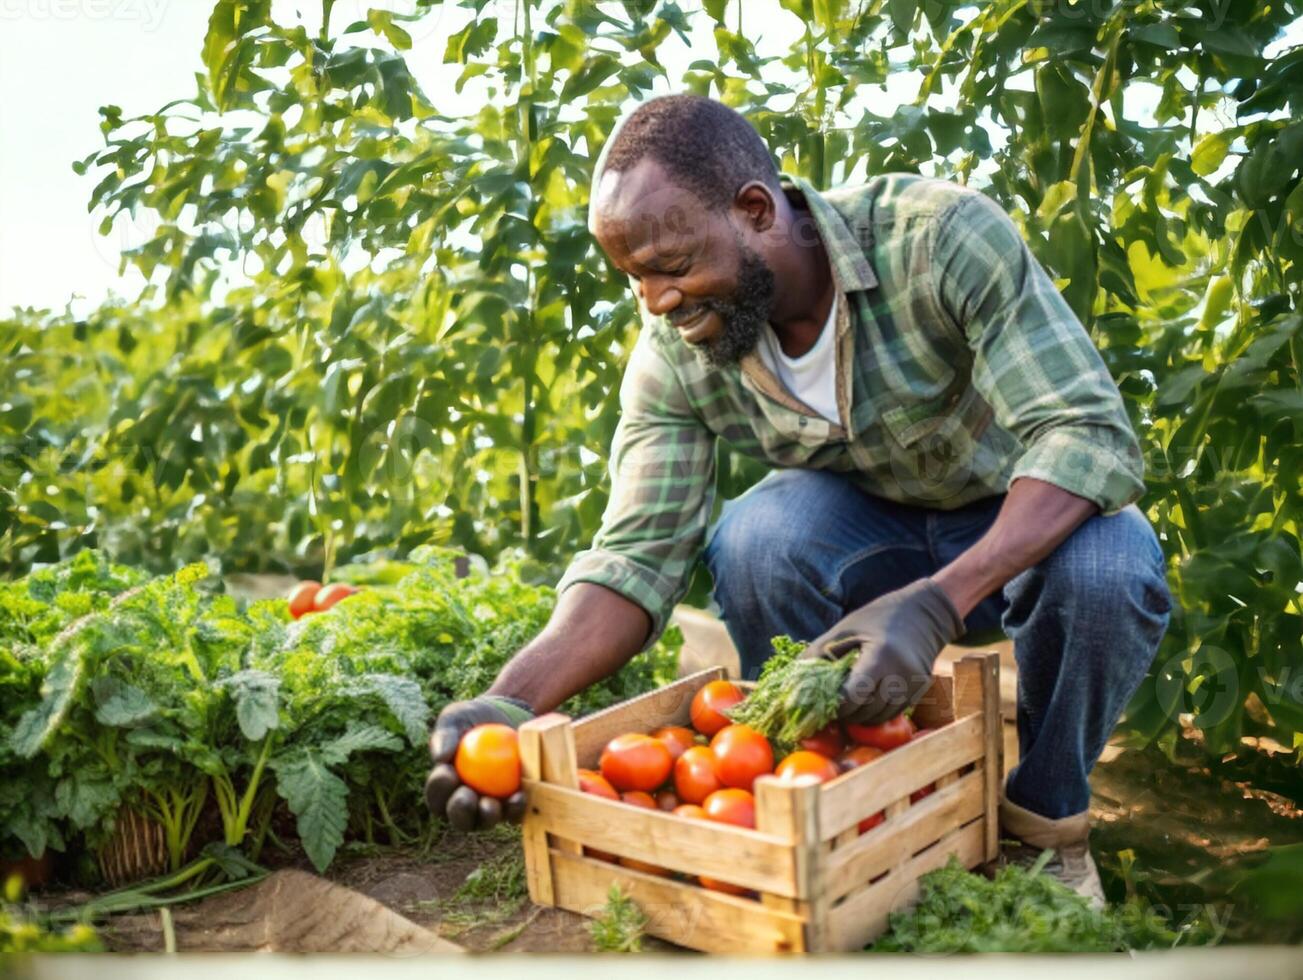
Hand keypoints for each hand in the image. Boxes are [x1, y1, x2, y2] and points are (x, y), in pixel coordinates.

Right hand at [425, 695, 533, 831]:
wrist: (505, 717)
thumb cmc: (473, 718)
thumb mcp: (455, 718)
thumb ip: (445, 735)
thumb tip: (440, 757)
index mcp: (445, 787)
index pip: (437, 796)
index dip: (438, 789)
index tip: (447, 773)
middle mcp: (465, 803)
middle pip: (459, 818)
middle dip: (460, 811)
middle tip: (466, 794)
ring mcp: (490, 806)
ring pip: (485, 821)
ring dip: (487, 816)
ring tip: (491, 803)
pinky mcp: (512, 803)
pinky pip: (513, 813)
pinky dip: (515, 808)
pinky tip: (519, 796)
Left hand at [803, 578, 964, 725]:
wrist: (925, 612)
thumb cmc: (878, 617)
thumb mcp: (845, 629)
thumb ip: (819, 653)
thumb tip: (794, 679)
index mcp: (880, 657)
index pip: (853, 697)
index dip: (835, 705)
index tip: (822, 702)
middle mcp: (900, 675)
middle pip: (866, 712)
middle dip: (845, 713)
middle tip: (829, 707)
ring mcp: (913, 685)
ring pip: (879, 717)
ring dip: (860, 717)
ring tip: (845, 704)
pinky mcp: (919, 691)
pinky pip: (892, 713)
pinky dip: (875, 712)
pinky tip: (864, 700)